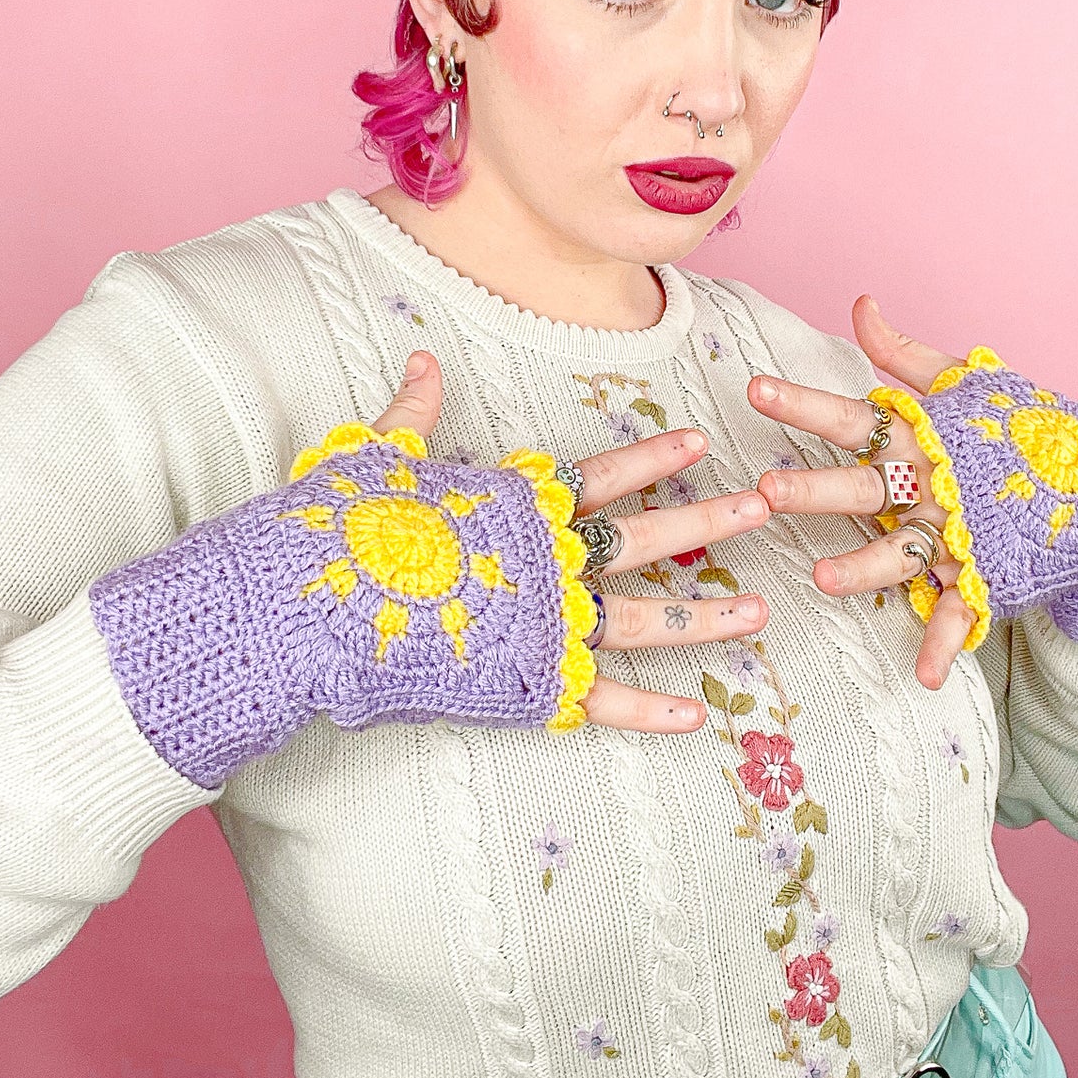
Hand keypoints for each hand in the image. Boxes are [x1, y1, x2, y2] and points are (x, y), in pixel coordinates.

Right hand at [375, 351, 773, 733]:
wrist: (312, 606)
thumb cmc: (342, 529)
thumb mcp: (381, 458)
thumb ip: (415, 414)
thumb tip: (422, 362)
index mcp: (516, 507)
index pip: (601, 476)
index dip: (650, 457)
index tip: (698, 441)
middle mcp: (546, 561)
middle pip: (645, 539)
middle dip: (709, 522)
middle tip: (764, 508)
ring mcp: (545, 623)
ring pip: (644, 620)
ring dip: (705, 618)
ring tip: (760, 613)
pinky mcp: (530, 681)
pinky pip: (601, 700)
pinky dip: (648, 712)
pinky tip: (697, 715)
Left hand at [745, 298, 972, 690]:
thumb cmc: (1022, 428)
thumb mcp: (965, 381)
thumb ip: (903, 352)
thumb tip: (859, 305)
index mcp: (921, 435)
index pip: (851, 417)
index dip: (804, 403)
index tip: (755, 390)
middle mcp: (933, 484)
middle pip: (865, 486)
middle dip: (815, 489)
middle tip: (766, 490)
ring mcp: (959, 533)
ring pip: (904, 551)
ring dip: (864, 569)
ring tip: (820, 580)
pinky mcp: (986, 574)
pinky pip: (962, 612)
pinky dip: (945, 643)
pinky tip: (924, 675)